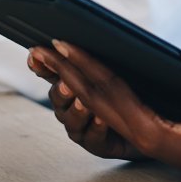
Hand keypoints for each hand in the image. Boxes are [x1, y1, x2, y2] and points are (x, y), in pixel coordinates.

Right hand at [28, 47, 143, 160]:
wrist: (144, 128)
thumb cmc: (124, 96)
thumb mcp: (107, 70)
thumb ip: (89, 55)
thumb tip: (76, 36)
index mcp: (71, 86)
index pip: (51, 73)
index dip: (41, 64)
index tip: (36, 53)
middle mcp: (71, 108)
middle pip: (58, 98)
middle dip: (61, 90)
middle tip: (65, 82)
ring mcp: (81, 128)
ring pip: (72, 120)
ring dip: (77, 110)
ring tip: (85, 103)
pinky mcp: (97, 145)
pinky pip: (93, 139)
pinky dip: (96, 129)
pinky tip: (103, 120)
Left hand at [34, 41, 180, 181]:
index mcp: (155, 134)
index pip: (112, 92)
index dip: (86, 66)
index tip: (63, 44)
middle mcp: (143, 137)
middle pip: (95, 99)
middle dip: (65, 72)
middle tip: (37, 49)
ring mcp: (144, 137)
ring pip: (98, 105)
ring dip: (71, 81)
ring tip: (47, 59)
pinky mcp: (150, 133)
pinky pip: (111, 109)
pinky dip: (91, 90)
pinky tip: (79, 77)